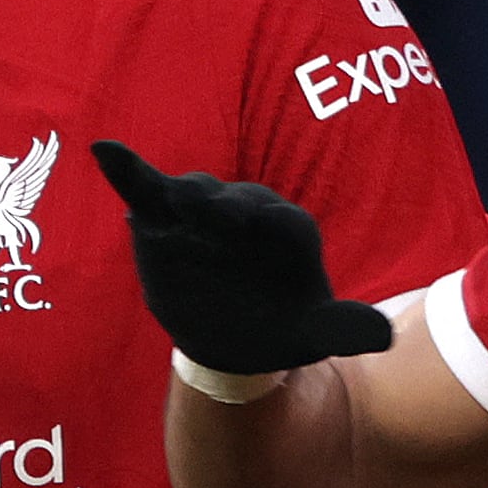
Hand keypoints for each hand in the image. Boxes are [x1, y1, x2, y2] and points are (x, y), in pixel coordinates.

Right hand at [89, 141, 393, 377]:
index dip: (267, 219)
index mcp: (289, 232)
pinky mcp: (166, 219)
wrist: (236, 335)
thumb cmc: (280, 326)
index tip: (250, 223)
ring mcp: (204, 213)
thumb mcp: (314, 333)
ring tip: (169, 201)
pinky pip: (146, 189)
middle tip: (205, 210)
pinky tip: (103, 150)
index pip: (280, 220)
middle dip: (221, 204)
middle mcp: (247, 213)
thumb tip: (383, 337)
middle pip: (234, 201)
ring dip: (184, 195)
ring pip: (194, 194)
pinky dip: (126, 171)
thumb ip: (343, 328)